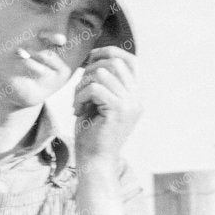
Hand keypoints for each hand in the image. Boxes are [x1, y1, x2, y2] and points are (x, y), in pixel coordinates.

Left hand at [72, 46, 139, 170]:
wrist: (94, 162)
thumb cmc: (92, 134)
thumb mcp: (100, 102)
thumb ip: (103, 81)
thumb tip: (95, 55)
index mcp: (135, 96)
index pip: (131, 61)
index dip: (110, 52)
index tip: (90, 59)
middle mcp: (137, 98)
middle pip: (114, 62)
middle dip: (90, 70)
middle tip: (79, 90)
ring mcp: (130, 104)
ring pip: (102, 73)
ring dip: (83, 85)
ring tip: (78, 102)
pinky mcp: (118, 110)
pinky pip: (95, 88)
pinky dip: (80, 96)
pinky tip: (77, 111)